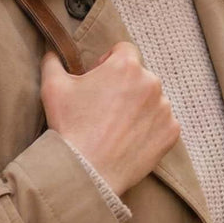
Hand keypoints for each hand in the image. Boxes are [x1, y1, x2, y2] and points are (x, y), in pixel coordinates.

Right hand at [41, 43, 180, 196]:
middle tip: (104, 108)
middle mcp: (151, 82)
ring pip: (152, 100)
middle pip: (139, 76)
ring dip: (137, 107)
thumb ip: (53, 61)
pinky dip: (149, 129)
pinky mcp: (171, 132)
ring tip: (116, 127)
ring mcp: (164, 108)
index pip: (123, 51)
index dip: (108, 63)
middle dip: (124, 87)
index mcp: (126, 66)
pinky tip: (129, 140)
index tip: (98, 81)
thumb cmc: (69, 127)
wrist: (87, 171)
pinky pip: (162, 123)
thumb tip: (52, 52)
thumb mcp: (52, 87)